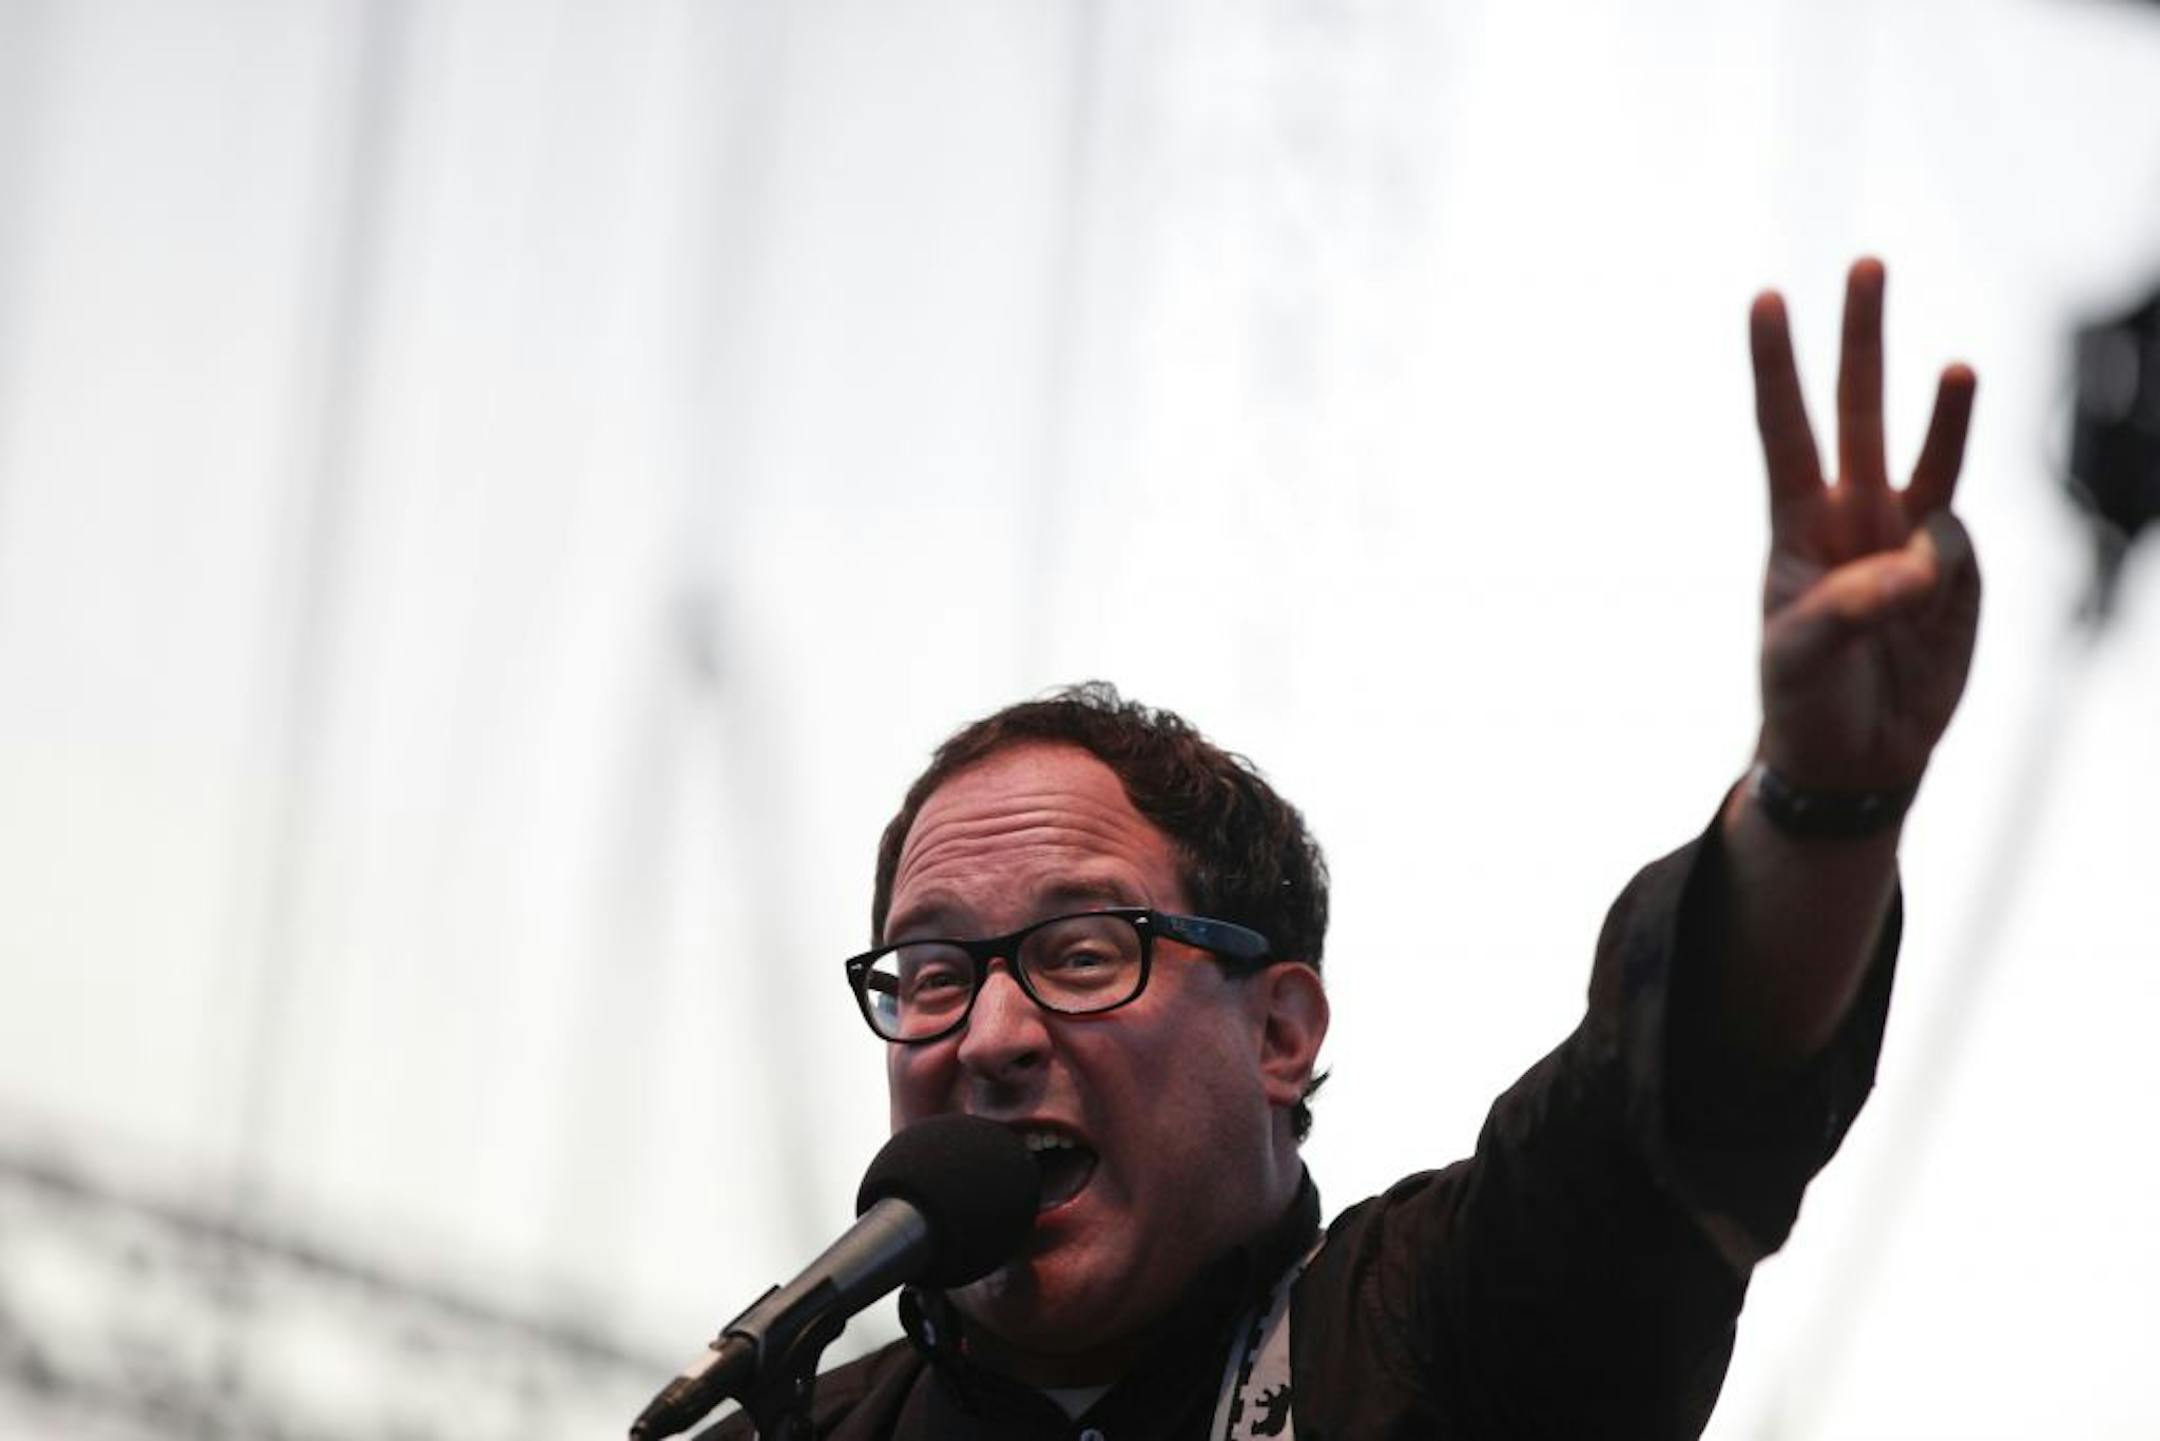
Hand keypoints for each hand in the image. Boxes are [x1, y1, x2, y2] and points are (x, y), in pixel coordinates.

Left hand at [1749, 258, 1980, 792]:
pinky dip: (1951, 571)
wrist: (1855, 755)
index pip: (1783, 429)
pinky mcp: (1957, 576)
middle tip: (1866, 262)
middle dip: (1862, 338)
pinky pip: (1963, 550)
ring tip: (1955, 367)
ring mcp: (1910, 540)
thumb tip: (1929, 555)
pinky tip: (1929, 608)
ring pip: (1932, 455)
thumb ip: (1856, 606)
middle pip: (1859, 410)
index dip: (1774, 365)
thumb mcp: (1802, 659)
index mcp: (1796, 526)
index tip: (1765, 297)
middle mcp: (1854, 515)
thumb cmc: (1805, 699)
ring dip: (1946, 410)